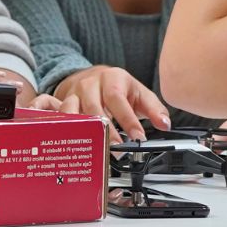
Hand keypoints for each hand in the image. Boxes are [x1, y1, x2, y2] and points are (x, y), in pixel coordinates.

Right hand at [53, 66, 168, 139]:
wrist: (91, 76)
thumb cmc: (118, 88)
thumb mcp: (139, 94)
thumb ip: (154, 109)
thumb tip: (165, 124)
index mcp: (112, 78)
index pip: (118, 98)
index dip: (127, 119)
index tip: (138, 137)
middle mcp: (90, 84)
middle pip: (94, 108)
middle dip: (106, 131)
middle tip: (118, 150)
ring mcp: (75, 94)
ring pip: (74, 113)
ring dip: (84, 133)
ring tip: (95, 149)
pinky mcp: (64, 104)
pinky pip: (62, 119)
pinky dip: (66, 131)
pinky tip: (74, 145)